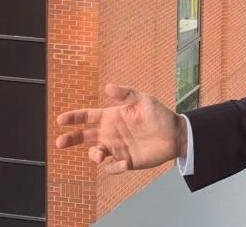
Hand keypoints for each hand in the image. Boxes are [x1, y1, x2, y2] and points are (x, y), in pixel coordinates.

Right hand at [55, 84, 186, 174]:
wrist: (175, 134)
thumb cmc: (159, 115)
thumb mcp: (144, 100)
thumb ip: (126, 94)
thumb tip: (107, 87)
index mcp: (112, 117)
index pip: (87, 117)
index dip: (73, 118)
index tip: (61, 120)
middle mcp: (111, 133)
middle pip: (84, 137)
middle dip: (70, 139)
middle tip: (60, 142)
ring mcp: (117, 148)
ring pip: (96, 154)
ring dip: (94, 156)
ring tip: (99, 156)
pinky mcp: (126, 161)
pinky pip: (113, 168)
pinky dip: (115, 167)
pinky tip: (124, 163)